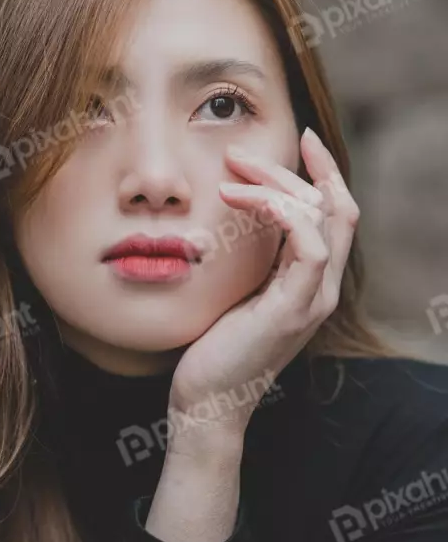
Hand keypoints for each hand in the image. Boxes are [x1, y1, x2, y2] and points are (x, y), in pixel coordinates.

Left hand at [169, 127, 358, 435]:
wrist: (206, 402)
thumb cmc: (211, 349)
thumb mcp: (235, 292)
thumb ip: (252, 260)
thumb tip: (235, 218)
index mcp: (310, 281)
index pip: (335, 213)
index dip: (323, 172)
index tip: (300, 139)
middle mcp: (322, 288)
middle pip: (333, 206)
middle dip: (289, 169)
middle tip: (240, 152)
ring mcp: (313, 300)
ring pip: (324, 218)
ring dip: (276, 185)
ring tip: (230, 176)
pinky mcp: (294, 310)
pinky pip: (307, 247)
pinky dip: (282, 213)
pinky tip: (242, 201)